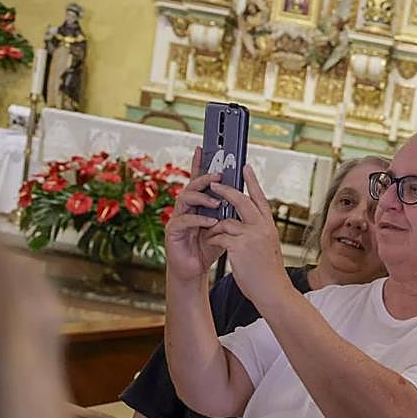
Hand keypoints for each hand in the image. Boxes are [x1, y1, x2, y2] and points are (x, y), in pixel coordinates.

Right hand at [164, 146, 222, 280]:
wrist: (194, 269)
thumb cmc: (208, 247)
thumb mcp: (222, 226)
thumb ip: (228, 212)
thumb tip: (243, 197)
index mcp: (197, 205)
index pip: (197, 181)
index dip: (198, 164)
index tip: (203, 148)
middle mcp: (185, 209)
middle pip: (191, 186)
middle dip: (204, 179)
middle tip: (218, 176)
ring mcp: (177, 218)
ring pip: (185, 199)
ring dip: (202, 198)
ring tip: (217, 202)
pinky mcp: (173, 232)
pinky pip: (184, 221)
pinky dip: (199, 219)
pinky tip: (211, 221)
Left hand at [204, 165, 288, 306]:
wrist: (273, 291)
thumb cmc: (268, 274)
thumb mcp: (266, 248)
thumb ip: (256, 234)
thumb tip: (240, 226)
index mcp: (269, 227)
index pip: (260, 199)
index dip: (252, 182)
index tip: (246, 167)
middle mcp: (262, 227)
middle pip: (242, 200)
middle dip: (225, 190)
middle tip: (213, 183)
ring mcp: (251, 235)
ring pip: (226, 220)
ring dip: (214, 226)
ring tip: (209, 232)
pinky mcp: (239, 245)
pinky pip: (219, 235)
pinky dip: (213, 239)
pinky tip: (211, 244)